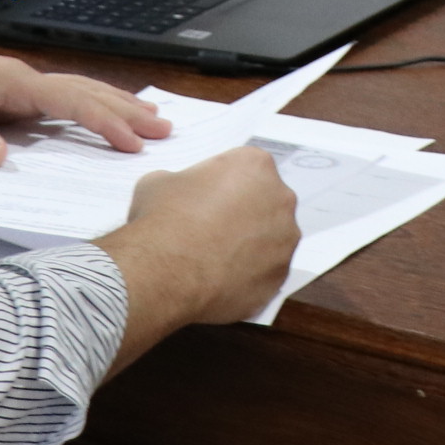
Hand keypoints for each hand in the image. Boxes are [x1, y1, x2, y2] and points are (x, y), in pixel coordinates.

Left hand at [0, 24, 168, 168]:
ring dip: (113, 104)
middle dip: (126, 109)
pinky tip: (95, 114)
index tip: (134, 142)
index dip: (105, 122)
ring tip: (148, 116)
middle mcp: (22, 79)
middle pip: (87, 91)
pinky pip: (59, 100)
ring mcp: (17, 84)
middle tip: (165, 127)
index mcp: (14, 81)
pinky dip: (88, 106)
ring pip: (77, 92)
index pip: (72, 101)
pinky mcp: (7, 93)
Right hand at [108, 147, 302, 335]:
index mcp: (255, 165)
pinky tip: (221, 279)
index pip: (245, 169)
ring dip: (249, 245)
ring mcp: (285, 240)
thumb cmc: (163, 219)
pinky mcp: (280, 276)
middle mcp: (280, 198)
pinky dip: (248, 275)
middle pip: (265, 202)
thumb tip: (180, 193)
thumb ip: (181, 181)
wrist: (166, 272)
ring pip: (270, 240)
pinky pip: (266, 272)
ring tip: (215, 258)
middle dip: (243, 213)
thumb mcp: (159, 181)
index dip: (223, 185)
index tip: (207, 199)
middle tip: (212, 228)